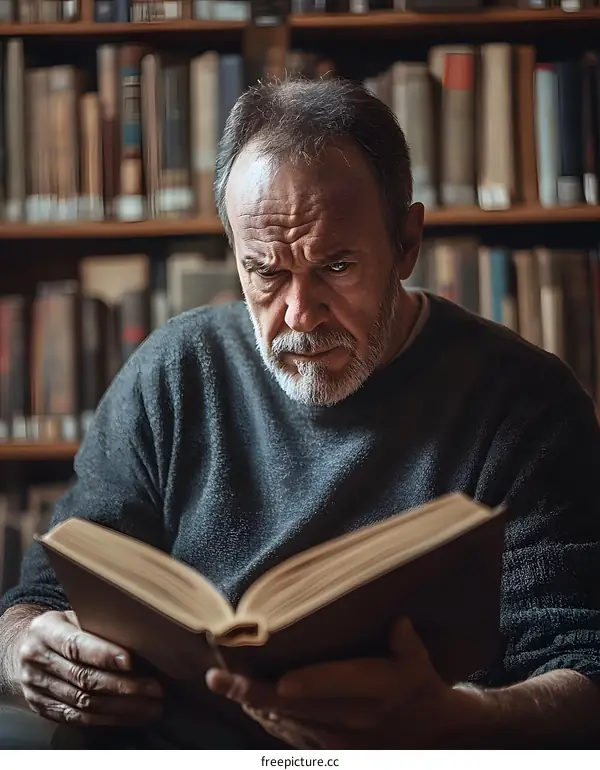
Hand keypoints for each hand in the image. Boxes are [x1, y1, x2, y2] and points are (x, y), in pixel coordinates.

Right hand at [17, 610, 163, 726]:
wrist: (26, 647)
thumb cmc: (64, 627)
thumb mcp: (76, 615)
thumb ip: (100, 625)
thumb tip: (144, 635)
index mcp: (45, 630)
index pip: (76, 645)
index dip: (104, 654)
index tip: (132, 661)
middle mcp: (36, 659)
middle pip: (82, 677)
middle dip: (124, 686)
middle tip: (155, 688)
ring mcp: (35, 687)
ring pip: (83, 702)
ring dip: (122, 707)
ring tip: (151, 706)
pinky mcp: (41, 707)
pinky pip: (77, 718)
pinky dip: (108, 719)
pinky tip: (131, 715)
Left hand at [206, 617, 494, 748]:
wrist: (428, 732)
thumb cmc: (417, 684)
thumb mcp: (419, 660)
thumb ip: (405, 641)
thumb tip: (396, 620)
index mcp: (375, 689)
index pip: (334, 685)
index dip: (305, 685)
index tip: (276, 677)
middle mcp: (351, 717)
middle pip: (294, 706)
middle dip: (252, 692)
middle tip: (218, 678)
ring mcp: (337, 738)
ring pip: (285, 722)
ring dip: (252, 704)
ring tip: (222, 685)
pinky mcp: (330, 748)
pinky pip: (289, 735)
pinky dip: (266, 719)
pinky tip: (247, 703)